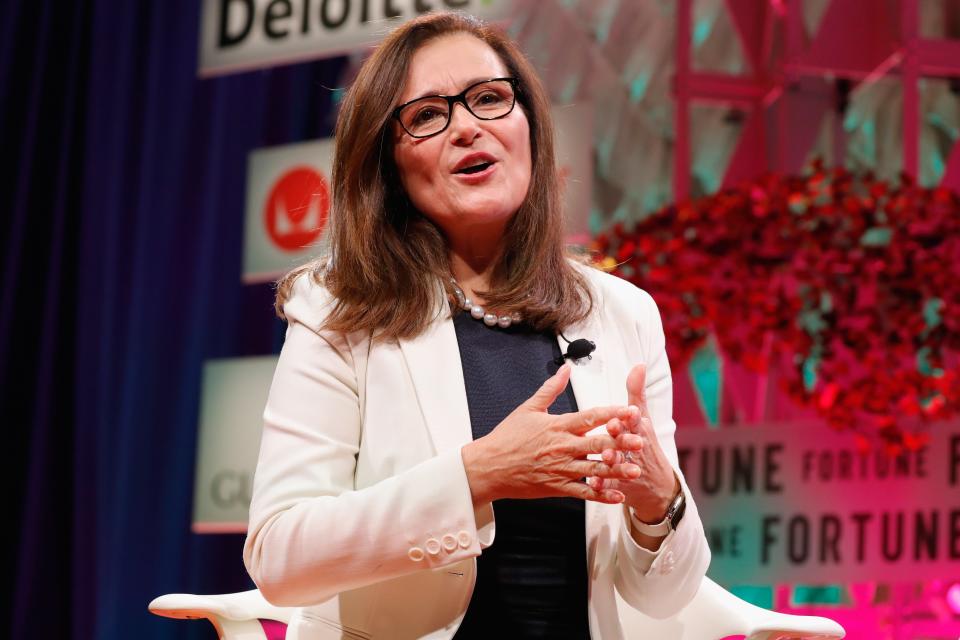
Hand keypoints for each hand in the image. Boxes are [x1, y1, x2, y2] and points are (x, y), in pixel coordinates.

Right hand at [461, 364, 644, 505]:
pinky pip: (583, 492)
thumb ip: (551, 389)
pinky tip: (617, 496)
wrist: (489, 467)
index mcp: (558, 426)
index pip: (591, 417)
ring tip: (636, 470)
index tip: (631, 411)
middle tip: (641, 441)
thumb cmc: (507, 437)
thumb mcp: (528, 408)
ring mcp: (560, 469)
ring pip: (595, 470)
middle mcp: (562, 447)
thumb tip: (566, 368)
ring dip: (617, 470)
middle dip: (622, 442)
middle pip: (598, 444)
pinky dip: (601, 495)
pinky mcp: (557, 487)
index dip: (613, 414)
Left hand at [589, 364, 678, 521]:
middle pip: (628, 441)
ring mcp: (629, 468)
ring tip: (604, 456)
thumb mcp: (643, 419)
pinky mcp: (620, 486)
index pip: (636, 420)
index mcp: (639, 430)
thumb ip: (637, 392)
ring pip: (620, 463)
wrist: (656, 488)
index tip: (626, 409)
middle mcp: (635, 448)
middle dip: (621, 435)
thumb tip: (638, 365)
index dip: (630, 415)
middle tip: (613, 429)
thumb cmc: (645, 445)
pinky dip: (603, 485)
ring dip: (613, 459)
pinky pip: (610, 485)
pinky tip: (594, 483)